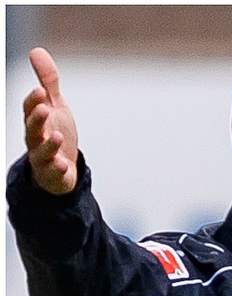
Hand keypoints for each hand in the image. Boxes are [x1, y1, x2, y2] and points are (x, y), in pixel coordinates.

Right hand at [23, 47, 78, 194]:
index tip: (41, 90)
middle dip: (36, 119)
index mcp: (36, 121)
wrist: (61, 169)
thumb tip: (36, 50)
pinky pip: (54, 172)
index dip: (34, 100)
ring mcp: (44, 157)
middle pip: (32, 129)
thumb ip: (47, 82)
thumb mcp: (54, 106)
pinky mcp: (54, 174)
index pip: (31, 109)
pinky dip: (58, 168)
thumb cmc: (54, 133)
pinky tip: (64, 164)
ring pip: (41, 151)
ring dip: (48, 144)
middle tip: (44, 108)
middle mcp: (36, 139)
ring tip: (56, 135)